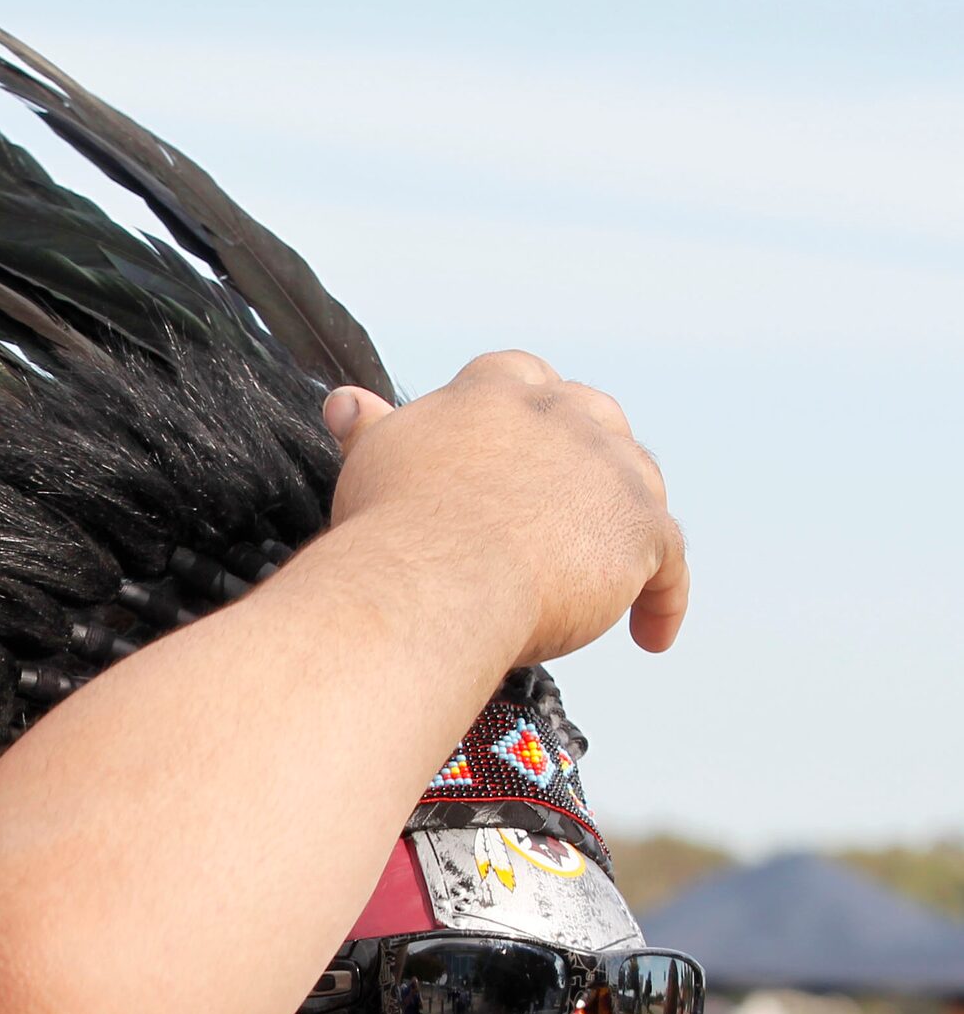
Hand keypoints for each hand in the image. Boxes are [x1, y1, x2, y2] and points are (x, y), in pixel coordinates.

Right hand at [321, 351, 688, 661]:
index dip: (519, 410)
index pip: (518, 376)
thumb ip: (371, 429)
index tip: (508, 443)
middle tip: (564, 503)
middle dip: (586, 448)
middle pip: (593, 414)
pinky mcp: (641, 529)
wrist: (434, 580)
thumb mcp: (375, 461)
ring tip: (610, 565)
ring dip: (627, 515)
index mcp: (492, 393)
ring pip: (640, 480)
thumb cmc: (391, 526)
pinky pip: (669, 564)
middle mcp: (560, 415)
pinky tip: (651, 636)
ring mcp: (608, 469)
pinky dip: (662, 599)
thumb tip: (344, 402)